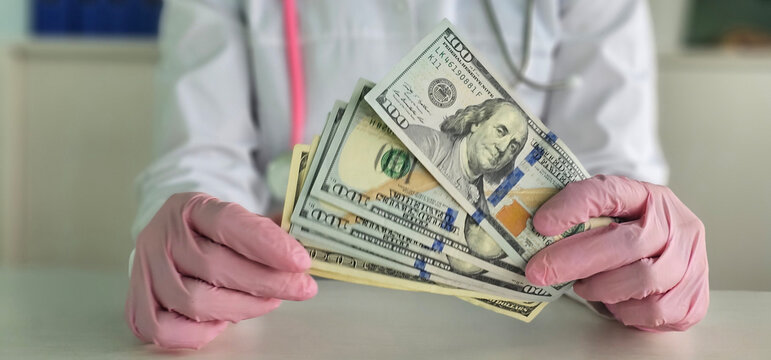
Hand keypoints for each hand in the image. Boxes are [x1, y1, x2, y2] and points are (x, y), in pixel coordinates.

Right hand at [125, 193, 316, 348]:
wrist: (168, 239)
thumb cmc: (212, 233)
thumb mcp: (237, 218)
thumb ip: (266, 232)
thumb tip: (302, 256)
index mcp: (189, 207)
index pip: (228, 222)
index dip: (267, 243)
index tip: (301, 262)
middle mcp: (161, 235)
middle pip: (215, 266)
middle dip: (267, 282)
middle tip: (301, 288)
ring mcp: (144, 270)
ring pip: (195, 301)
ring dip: (241, 307)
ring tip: (268, 302)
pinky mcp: (137, 302)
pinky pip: (164, 330)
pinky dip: (199, 332)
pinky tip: (223, 320)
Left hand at [525, 175, 708, 330]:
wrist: (674, 259)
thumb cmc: (630, 237)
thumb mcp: (609, 217)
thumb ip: (581, 220)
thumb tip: (533, 236)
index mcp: (647, 195)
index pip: (608, 192)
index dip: (573, 207)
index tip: (541, 224)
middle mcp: (675, 224)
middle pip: (625, 243)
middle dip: (574, 260)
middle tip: (539, 271)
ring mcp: (690, 261)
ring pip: (641, 279)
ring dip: (602, 288)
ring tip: (584, 287)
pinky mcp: (693, 297)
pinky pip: (654, 310)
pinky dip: (625, 311)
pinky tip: (614, 303)